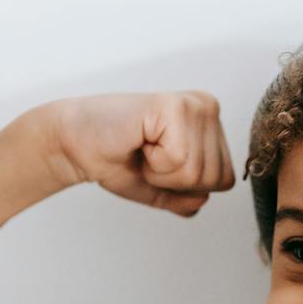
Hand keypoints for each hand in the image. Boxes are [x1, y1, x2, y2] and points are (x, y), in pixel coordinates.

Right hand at [43, 91, 234, 216]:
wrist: (76, 145)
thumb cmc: (117, 159)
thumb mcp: (162, 189)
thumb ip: (189, 199)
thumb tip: (204, 199)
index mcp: (211, 124)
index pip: (226, 180)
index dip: (187, 187)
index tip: (158, 165)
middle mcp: (207, 107)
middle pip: (215, 178)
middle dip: (175, 181)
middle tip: (147, 157)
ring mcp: (193, 103)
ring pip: (198, 171)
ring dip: (162, 172)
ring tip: (142, 149)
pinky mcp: (174, 105)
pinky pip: (180, 160)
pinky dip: (154, 163)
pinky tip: (139, 142)